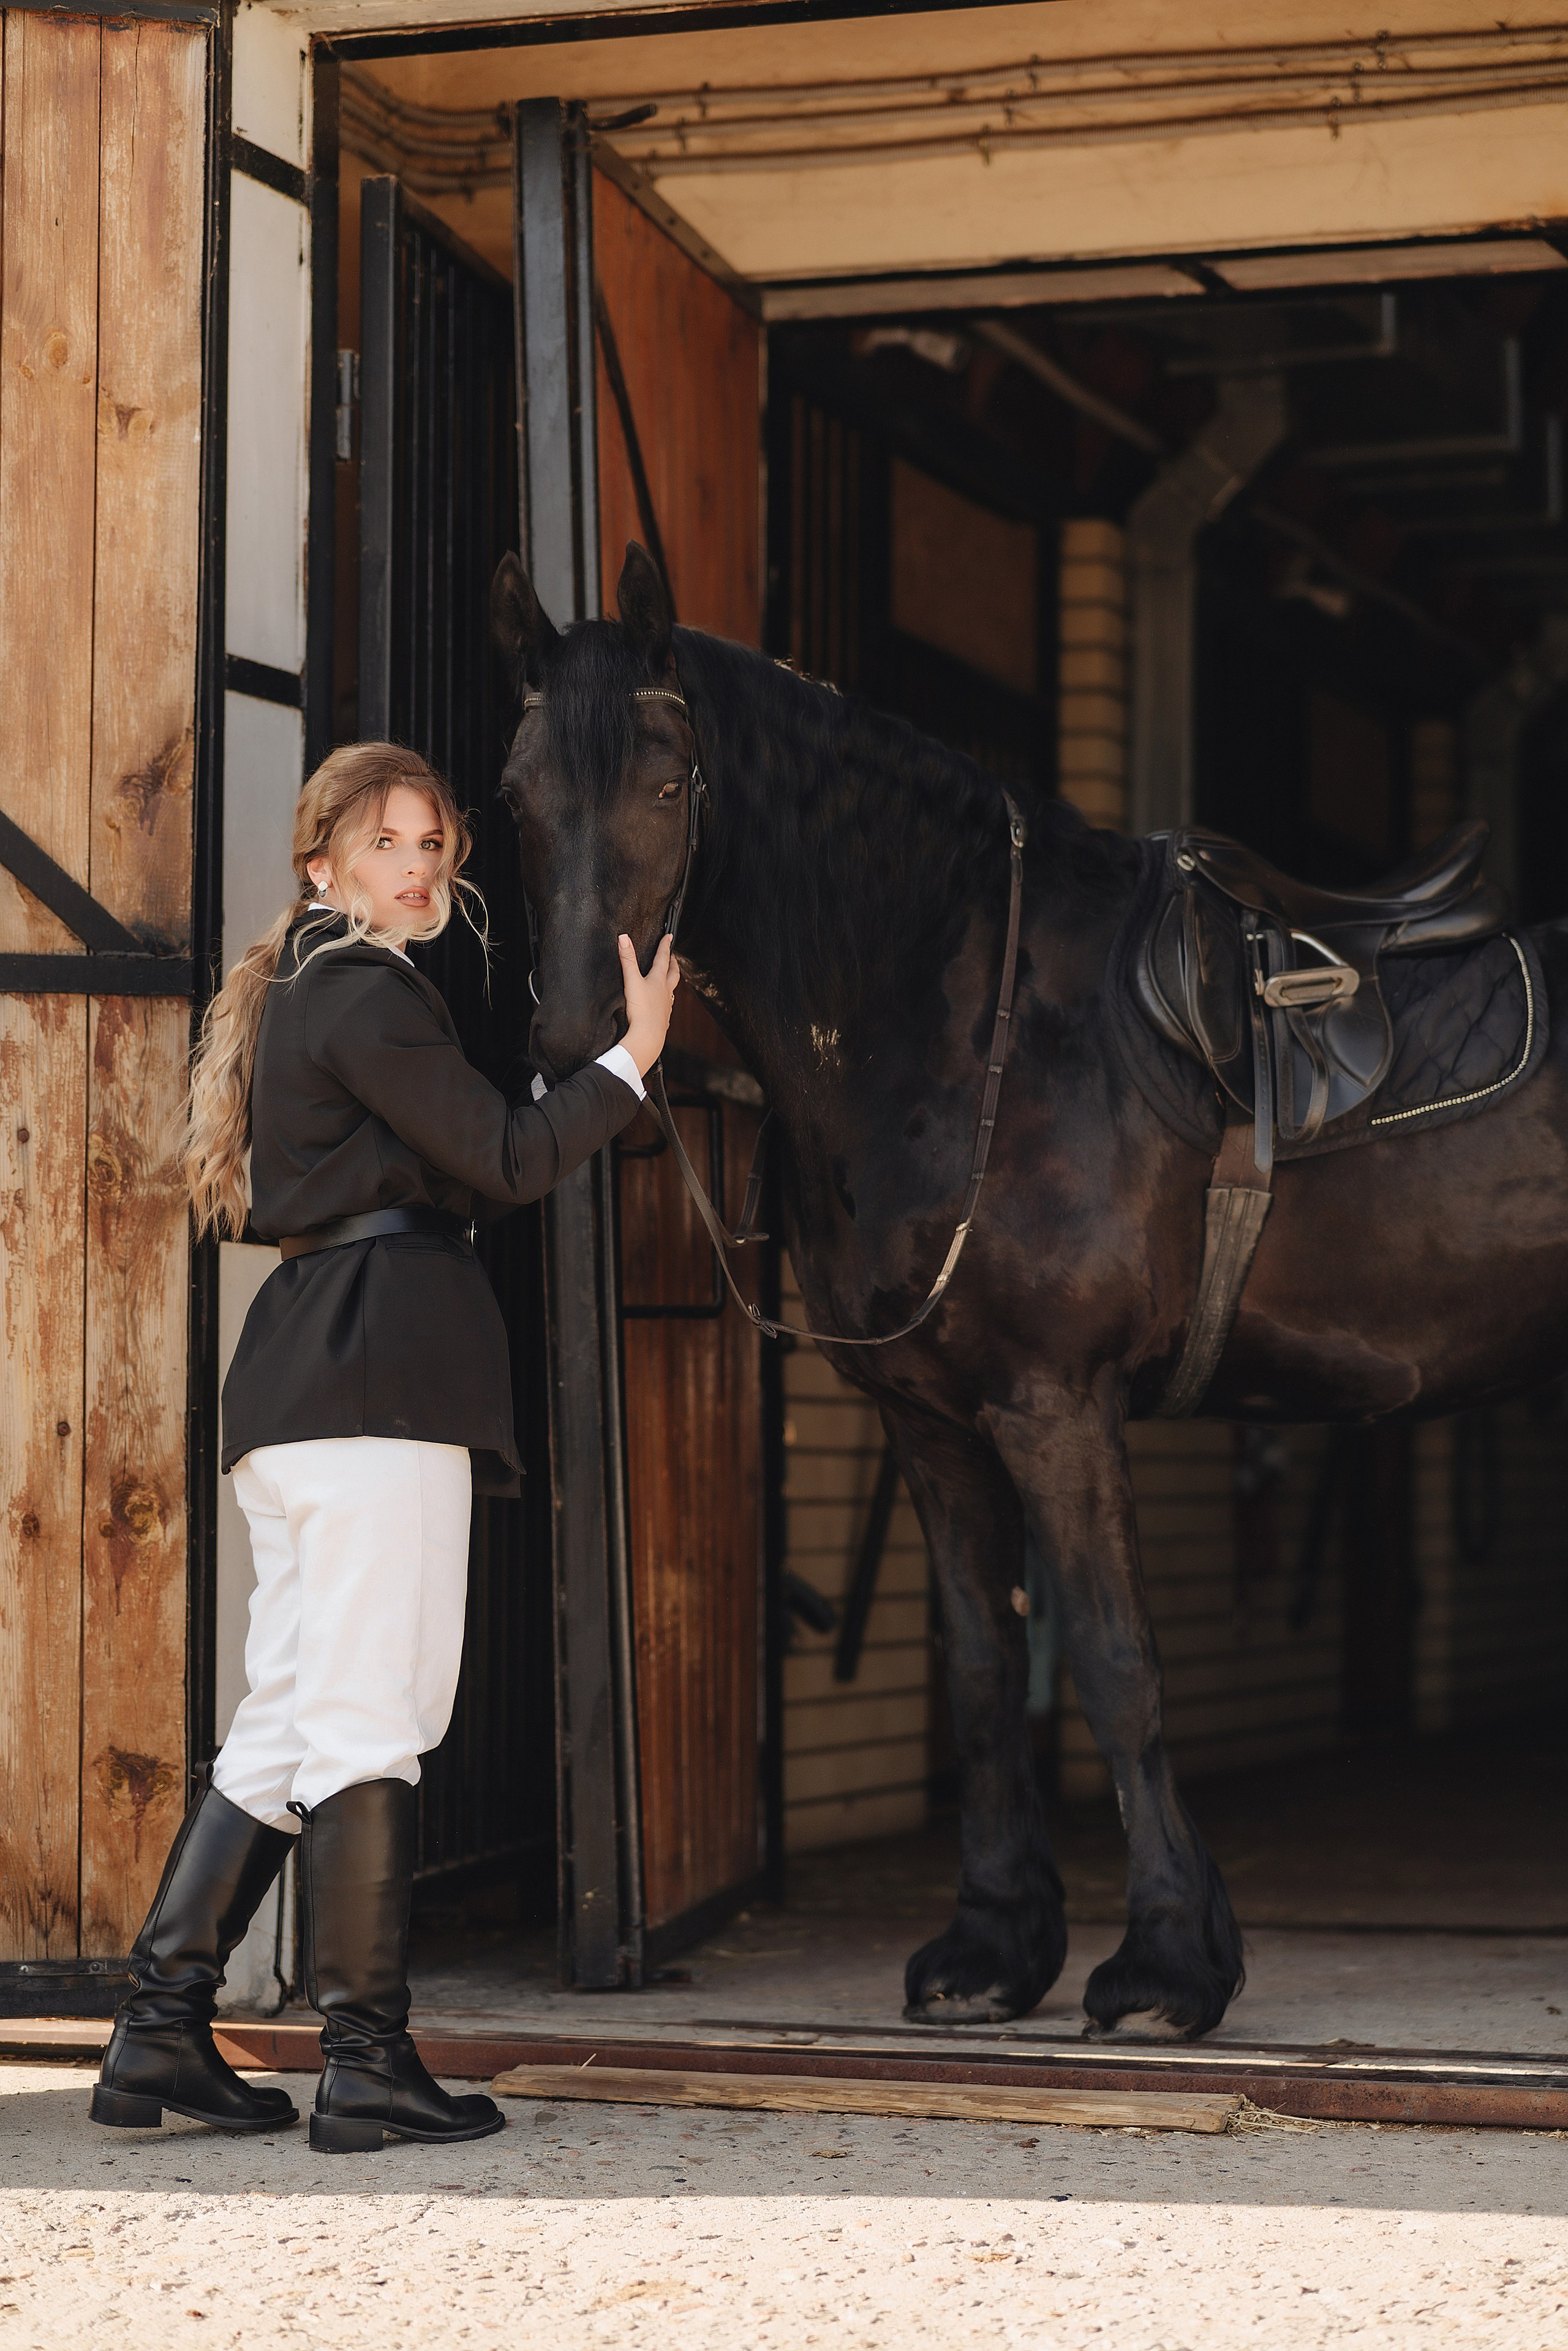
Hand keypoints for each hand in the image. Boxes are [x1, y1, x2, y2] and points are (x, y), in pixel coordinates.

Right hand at [618, 932, 679, 1075]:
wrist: (648, 1035)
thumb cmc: (641, 1009)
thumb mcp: (631, 980)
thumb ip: (627, 959)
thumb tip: (624, 938)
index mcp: (659, 979)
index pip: (663, 958)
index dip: (664, 946)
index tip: (669, 936)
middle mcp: (666, 990)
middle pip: (673, 973)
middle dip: (673, 963)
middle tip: (673, 956)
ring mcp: (666, 1004)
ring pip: (672, 989)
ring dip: (672, 980)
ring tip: (670, 978)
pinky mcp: (663, 1017)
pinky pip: (667, 1004)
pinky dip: (667, 998)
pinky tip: (663, 1002)